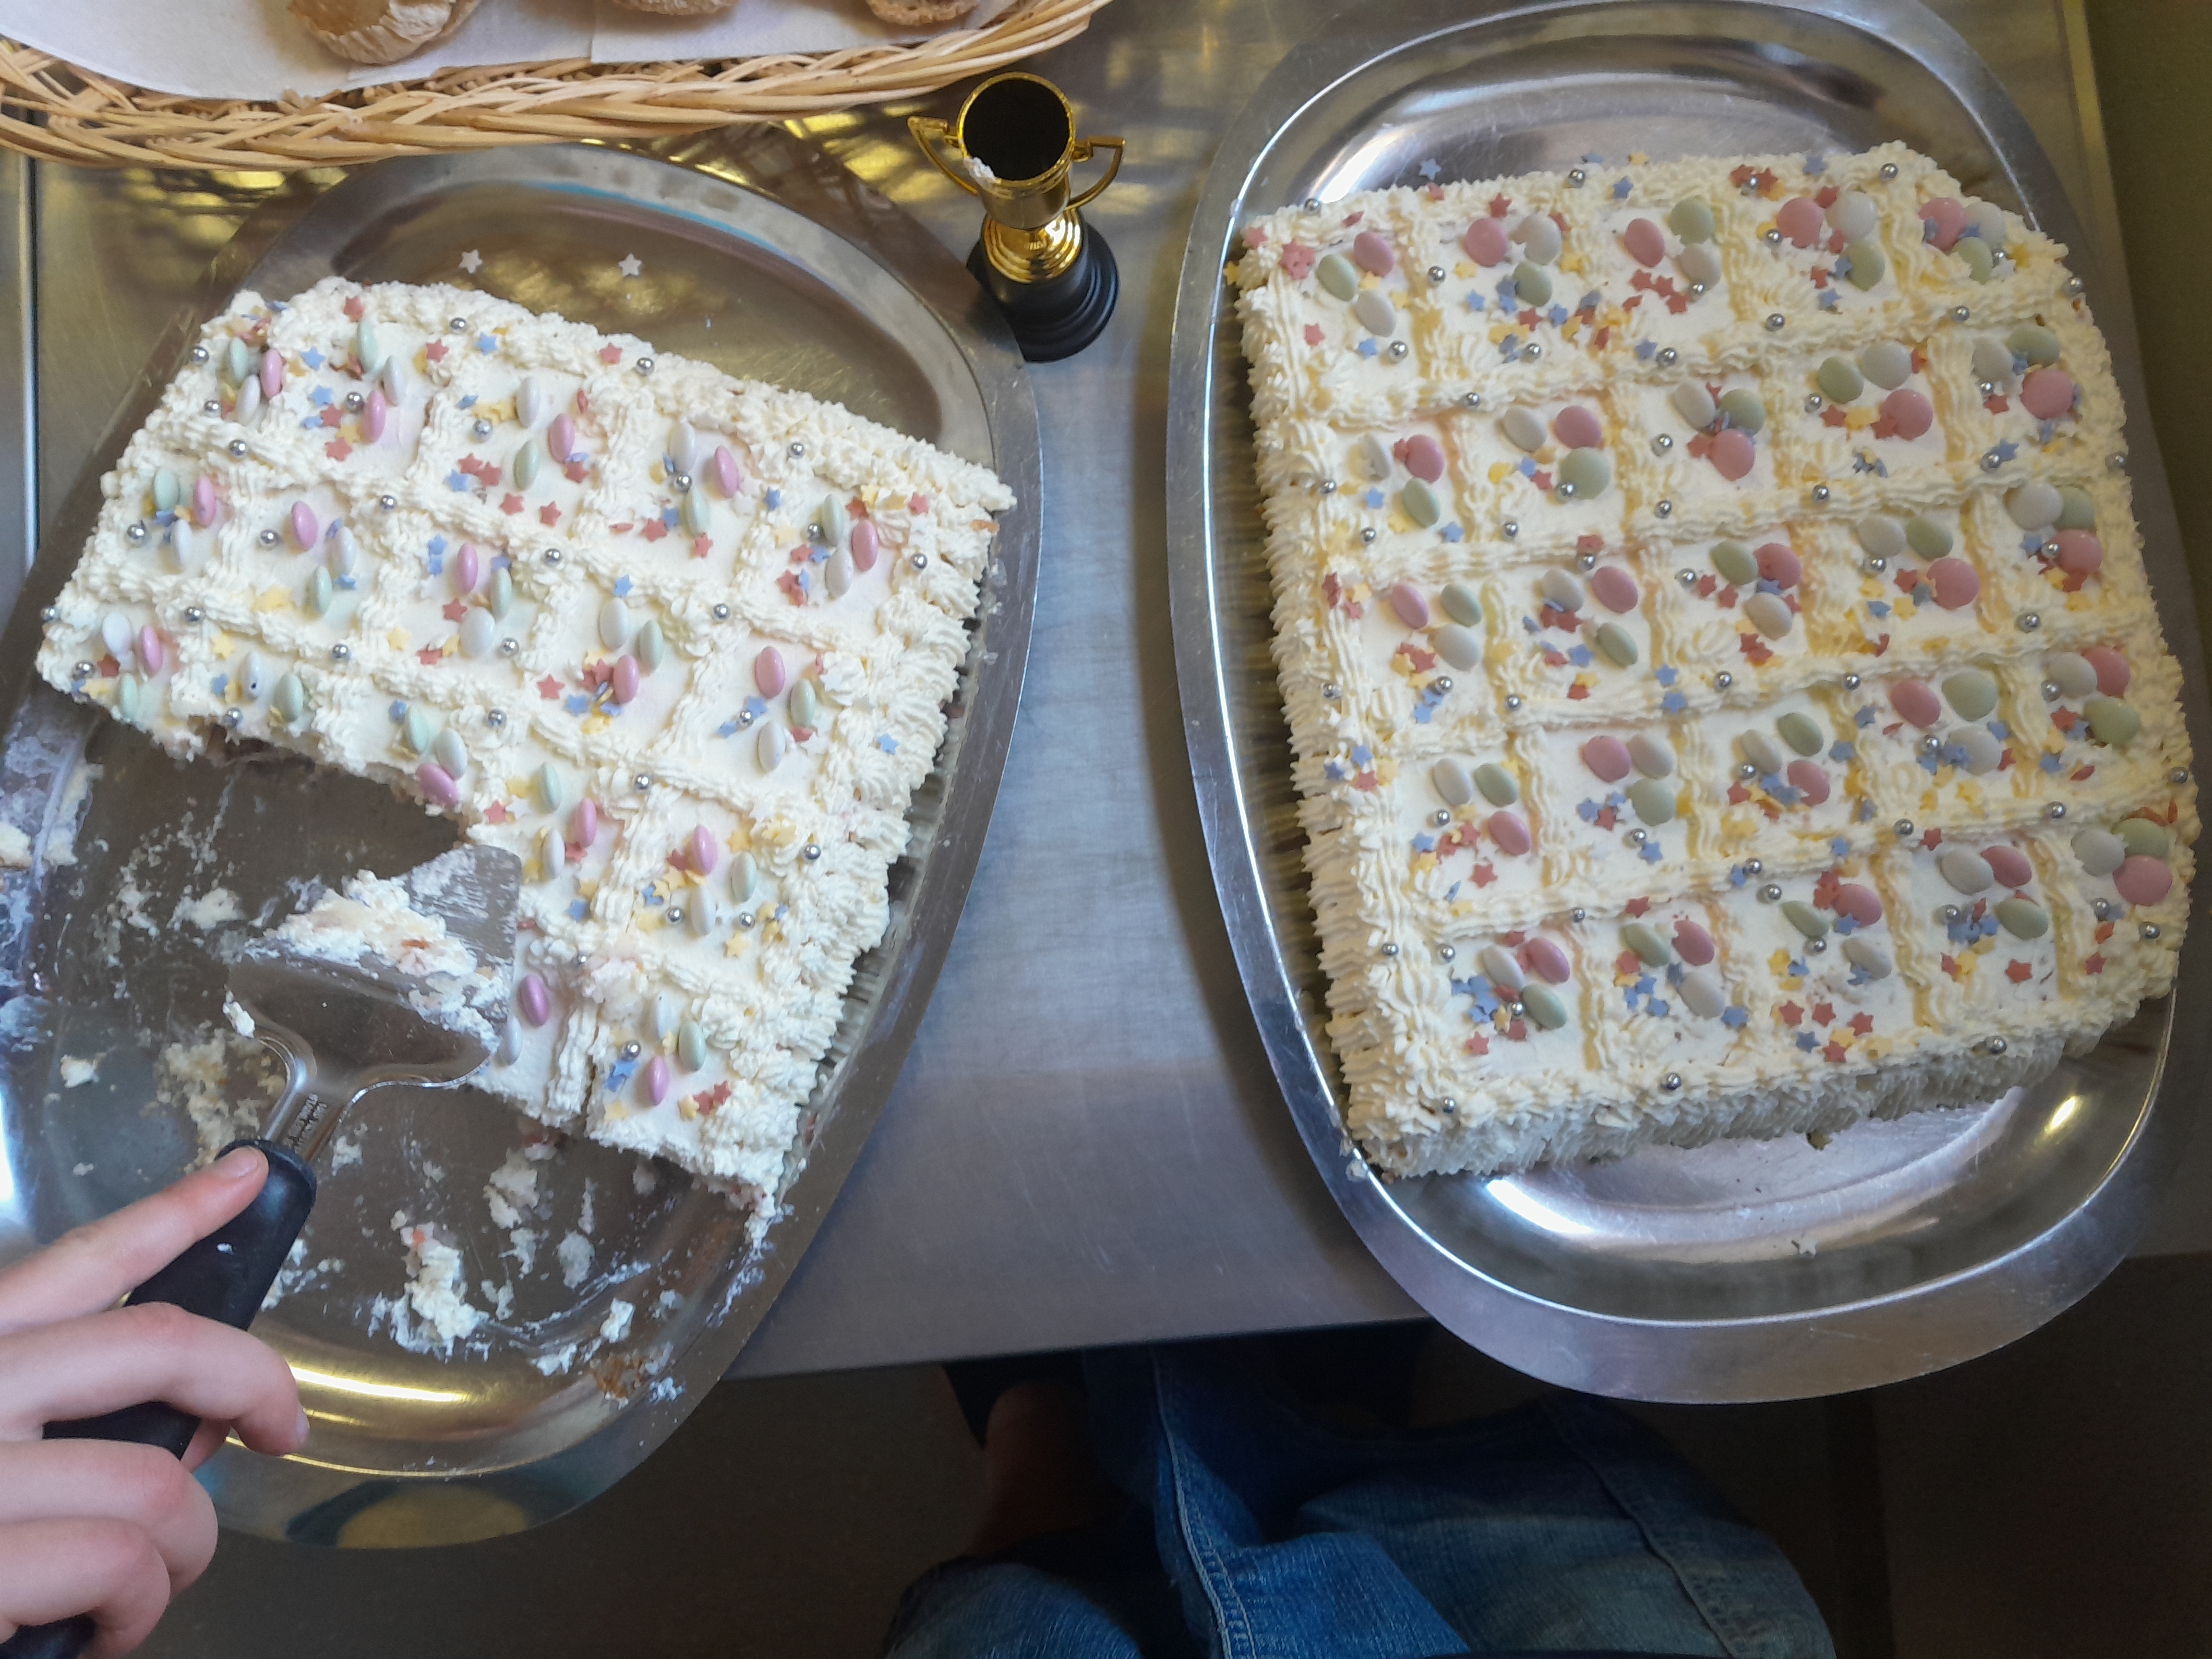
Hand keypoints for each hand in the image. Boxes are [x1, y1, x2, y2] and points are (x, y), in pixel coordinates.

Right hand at [0, 1148, 307, 1654]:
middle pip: (159, 1344)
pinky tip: (108, 1631)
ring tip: (149, 1586)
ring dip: (186, 1547)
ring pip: (159, 1481)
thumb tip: (200, 1418)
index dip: (173, 1213)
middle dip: (252, 1381)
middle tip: (282, 1429)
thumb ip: (75, 1425)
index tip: (245, 1176)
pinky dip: (140, 1609)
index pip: (74, 1262)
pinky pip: (122, 1563)